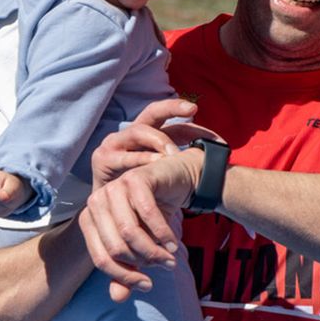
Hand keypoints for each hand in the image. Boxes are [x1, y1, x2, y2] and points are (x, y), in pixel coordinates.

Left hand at [80, 149, 203, 301]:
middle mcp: (96, 202)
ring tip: (170, 257)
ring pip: (129, 233)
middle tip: (164, 266)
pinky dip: (163, 234)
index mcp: (89, 219)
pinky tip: (174, 243)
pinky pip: (147, 214)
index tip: (146, 285)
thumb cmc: (152, 215)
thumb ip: (128, 270)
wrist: (175, 180)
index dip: (124, 277)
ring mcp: (114, 188)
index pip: (101, 259)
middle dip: (143, 262)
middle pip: (115, 248)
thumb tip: (118, 298)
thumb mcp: (139, 245)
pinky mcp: (134, 179)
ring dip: (153, 251)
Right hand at [89, 98, 208, 187]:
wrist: (108, 211)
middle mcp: (130, 134)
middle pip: (151, 113)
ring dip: (157, 139)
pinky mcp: (102, 159)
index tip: (200, 116)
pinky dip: (140, 161)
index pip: (164, 115)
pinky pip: (123, 157)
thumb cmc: (140, 190)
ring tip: (174, 152)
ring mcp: (114, 144)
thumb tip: (218, 149)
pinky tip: (155, 164)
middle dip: (171, 109)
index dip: (181, 113)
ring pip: (138, 131)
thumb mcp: (164, 171)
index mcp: (145, 134)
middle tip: (190, 112)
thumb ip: (184, 158)